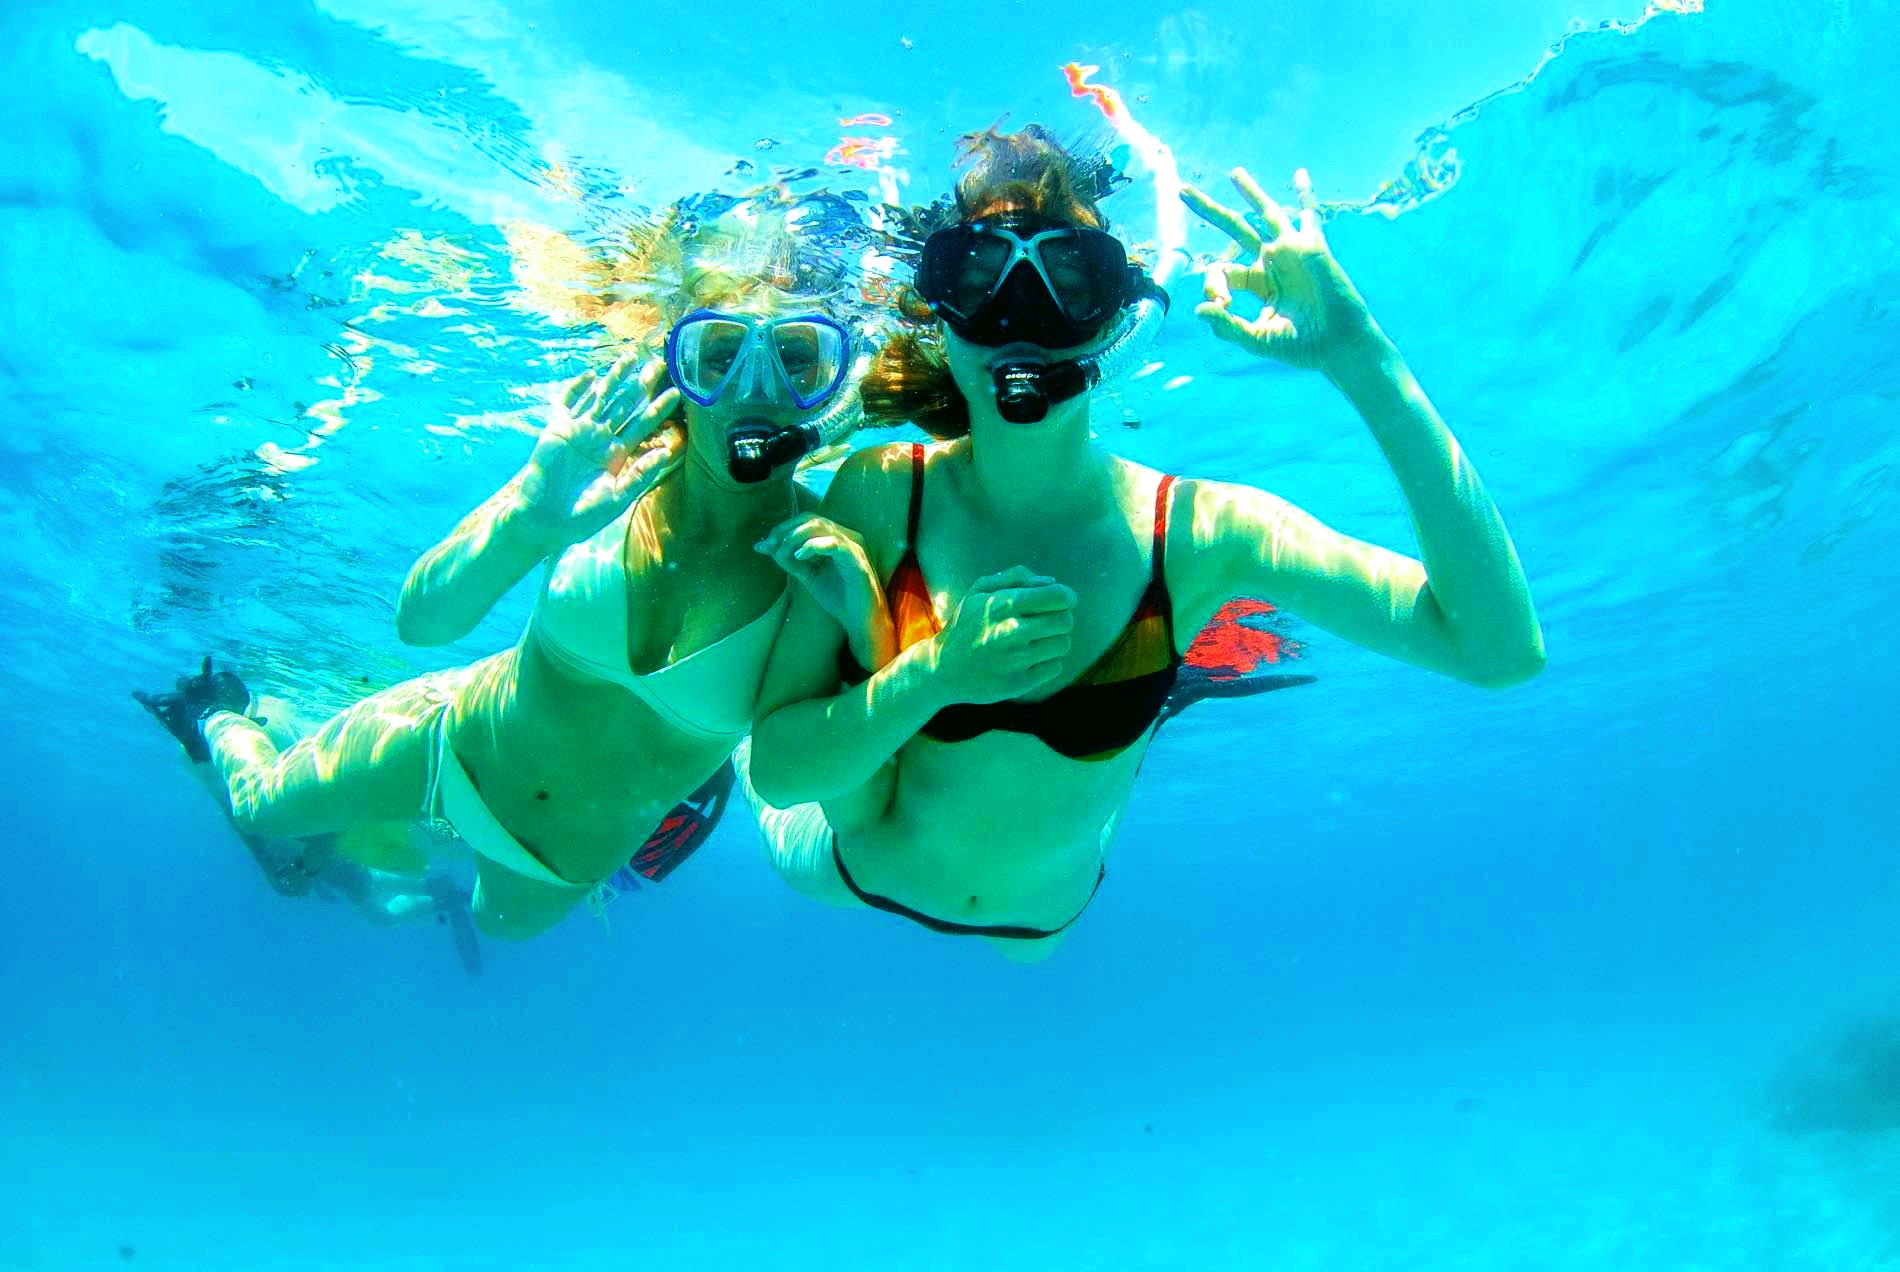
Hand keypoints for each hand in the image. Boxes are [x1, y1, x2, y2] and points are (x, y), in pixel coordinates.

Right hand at [516, 353, 684, 548]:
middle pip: (625, 405)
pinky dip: (577, 389)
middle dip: (640, 385)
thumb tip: (667, 451)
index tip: (676, 392)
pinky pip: (567, 403)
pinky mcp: (557, 429)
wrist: (545, 520)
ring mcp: (579, 431)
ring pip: (601, 397)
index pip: (642, 425)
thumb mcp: (618, 496)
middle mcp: (600, 438)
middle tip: (658, 364)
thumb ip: (641, 473)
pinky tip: (591, 375)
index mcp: (617, 454)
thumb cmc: (582, 516)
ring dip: (615, 378)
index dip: (658, 408)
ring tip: (630, 357)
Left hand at [758, 514, 885, 651]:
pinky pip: (834, 544)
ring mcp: (853, 546)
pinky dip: (813, 545)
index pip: (807, 520)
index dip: (783, 528)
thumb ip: (791, 560)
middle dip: (786, 530)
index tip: (764, 545)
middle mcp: (847, 536)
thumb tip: (764, 546)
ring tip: (782, 550)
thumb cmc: (840, 598)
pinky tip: (799, 555)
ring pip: (821, 526)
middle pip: (811, 519)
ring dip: (795, 536)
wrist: (861, 620)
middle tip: (769, 545)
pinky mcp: (857, 561)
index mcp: (837, 537)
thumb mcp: (809, 576)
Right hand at [929, 567, 1074, 704]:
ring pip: (1063, 645)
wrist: (941, 668)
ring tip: (1037, 641)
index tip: (1064, 600)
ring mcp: (1015, 660)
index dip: (1067, 597)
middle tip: (1048, 621)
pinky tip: (1030, 659)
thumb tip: (1052, 582)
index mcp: (1002, 605)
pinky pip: (1055, 667)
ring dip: (1055, 641)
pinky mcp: (1018, 683)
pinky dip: (1048, 662)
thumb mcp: (979, 591)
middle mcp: (1010, 632)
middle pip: (1065, 621)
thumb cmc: (966, 625)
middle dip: (1062, 618)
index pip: (1057, 596)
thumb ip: (1016, 577)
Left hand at [1181, 167, 1381, 373]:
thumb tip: (1199, 309)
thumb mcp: (1256, 339)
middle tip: (1183, 190)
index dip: (1213, 284)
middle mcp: (1271, 262)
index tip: (1221, 304)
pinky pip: (1309, 216)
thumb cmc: (1300, 346)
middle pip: (1235, 229)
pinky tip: (1299, 174)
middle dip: (1209, 210)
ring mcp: (1291, 252)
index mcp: (1257, 282)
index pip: (1223, 270)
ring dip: (1250, 192)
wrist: (1337, 346)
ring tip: (1234, 172)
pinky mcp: (1310, 248)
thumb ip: (1226, 326)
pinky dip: (1306, 194)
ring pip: (1267, 213)